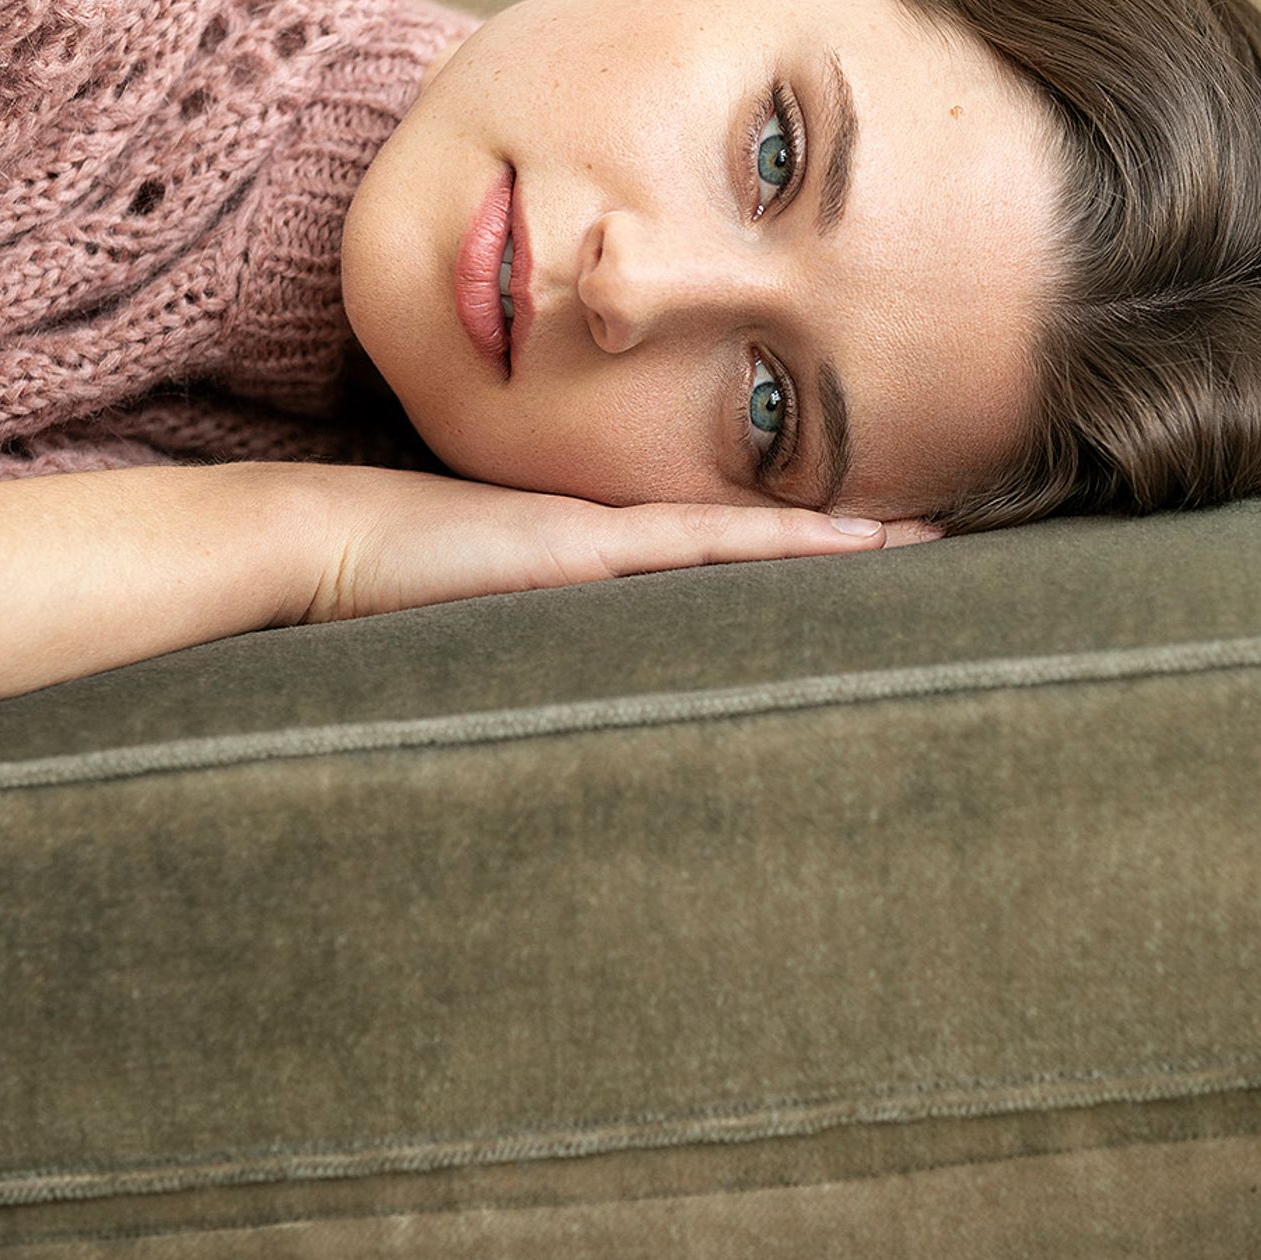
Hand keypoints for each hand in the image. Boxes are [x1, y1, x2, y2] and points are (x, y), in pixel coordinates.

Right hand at [292, 467, 942, 626]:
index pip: (722, 557)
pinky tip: (856, 542)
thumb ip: (527, 657)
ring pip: (750, 539)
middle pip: (754, 544)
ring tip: (927, 535)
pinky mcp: (589, 547)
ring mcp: (606, 539)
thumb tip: (568, 724)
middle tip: (943, 538)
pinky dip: (787, 543)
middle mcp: (616, 543)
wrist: (316, 543)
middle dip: (847, 541)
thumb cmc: (375, 598)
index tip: (878, 550)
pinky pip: (709, 544)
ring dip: (839, 541)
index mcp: (594, 561)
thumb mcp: (470, 639)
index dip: (801, 553)